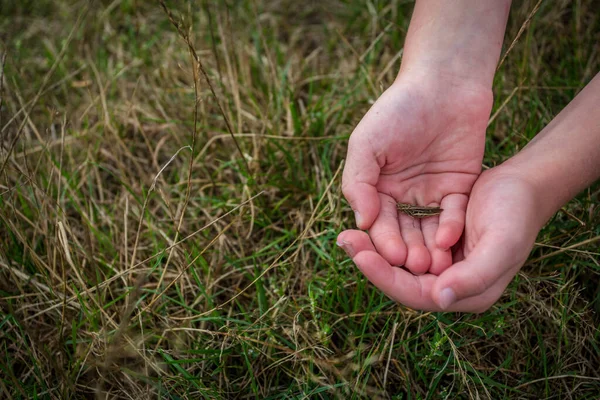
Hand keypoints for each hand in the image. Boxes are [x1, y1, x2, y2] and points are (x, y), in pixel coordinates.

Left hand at [337, 166, 545, 311]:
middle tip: (344, 240)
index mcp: (464, 292)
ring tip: (347, 234)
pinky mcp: (433, 240)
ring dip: (374, 247)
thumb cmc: (517, 215)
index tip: (360, 257)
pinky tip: (366, 221)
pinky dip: (387, 233)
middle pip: (400, 278)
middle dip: (371, 261)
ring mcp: (439, 261)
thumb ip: (474, 276)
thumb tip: (438, 298)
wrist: (523, 184)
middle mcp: (447, 282)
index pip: (415, 294)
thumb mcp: (502, 244)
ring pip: (398, 260)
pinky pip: (403, 241)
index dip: (385, 277)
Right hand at [341, 75, 491, 273]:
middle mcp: (401, 194)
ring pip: (427, 228)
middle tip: (413, 266)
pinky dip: (451, 226)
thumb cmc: (398, 109)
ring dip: (428, 247)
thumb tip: (361, 223)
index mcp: (375, 186)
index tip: (390, 256)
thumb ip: (358, 183)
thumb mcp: (366, 143)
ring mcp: (430, 192)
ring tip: (432, 263)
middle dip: (405, 249)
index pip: (376, 221)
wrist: (443, 82)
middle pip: (401, 231)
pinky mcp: (458, 187)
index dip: (382, 239)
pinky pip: (453, 213)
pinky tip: (449, 239)